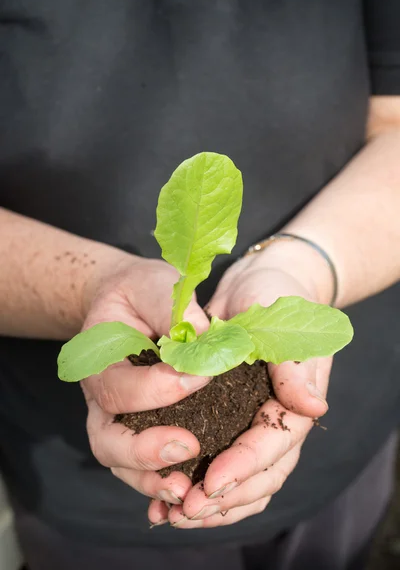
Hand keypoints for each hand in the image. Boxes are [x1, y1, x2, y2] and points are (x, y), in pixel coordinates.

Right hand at [80, 256, 211, 506]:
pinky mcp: (139, 432)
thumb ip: (170, 306)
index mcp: (98, 361)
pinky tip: (189, 489)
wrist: (130, 305)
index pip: (120, 386)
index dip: (159, 388)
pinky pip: (142, 466)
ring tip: (188, 488)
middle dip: (145, 450)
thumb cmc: (141, 293)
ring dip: (153, 478)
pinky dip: (160, 482)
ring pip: (122, 463)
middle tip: (188, 447)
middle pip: (108, 440)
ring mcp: (117, 421)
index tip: (202, 376)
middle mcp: (101, 399)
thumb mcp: (154, 285)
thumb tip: (202, 337)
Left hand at [157, 249, 331, 527]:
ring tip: (175, 514)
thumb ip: (294, 365)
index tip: (213, 482)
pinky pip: (220, 464)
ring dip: (212, 504)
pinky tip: (168, 499)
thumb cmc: (273, 297)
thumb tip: (313, 407)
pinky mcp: (227, 421)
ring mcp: (250, 424)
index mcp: (292, 402)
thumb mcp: (280, 322)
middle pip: (259, 478)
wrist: (255, 286)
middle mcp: (273, 421)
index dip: (244, 467)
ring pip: (241, 482)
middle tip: (187, 508)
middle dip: (225, 498)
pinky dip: (201, 486)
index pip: (273, 446)